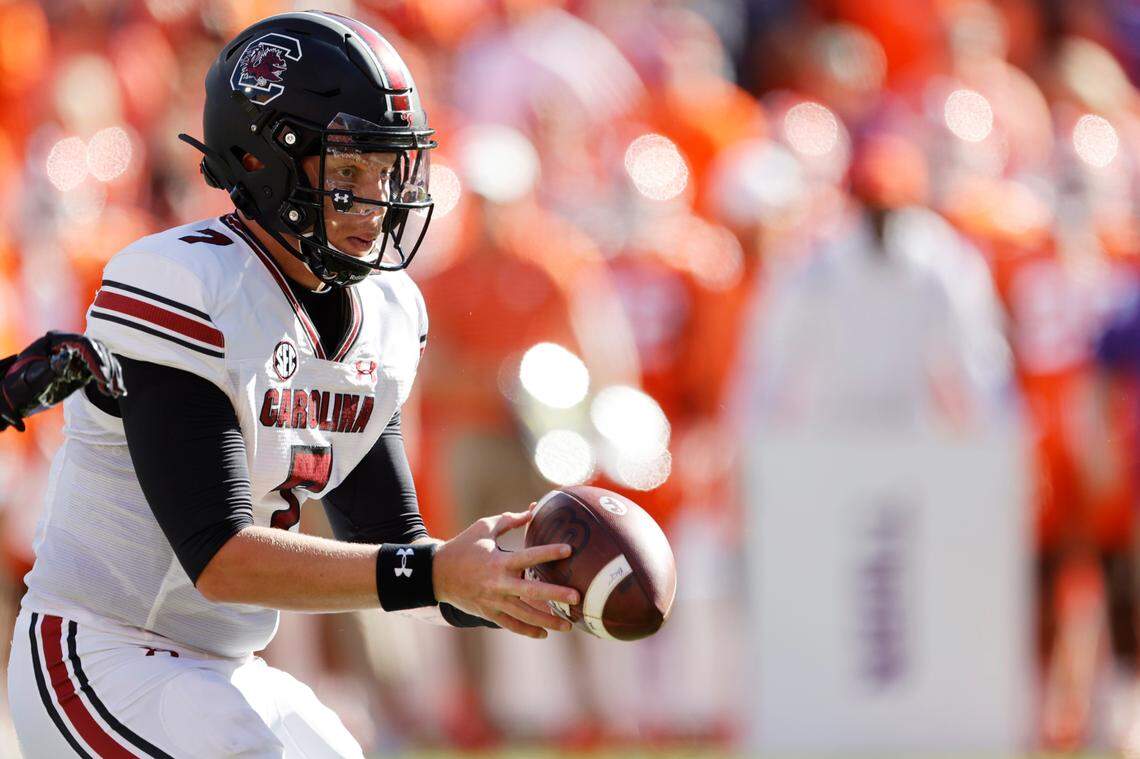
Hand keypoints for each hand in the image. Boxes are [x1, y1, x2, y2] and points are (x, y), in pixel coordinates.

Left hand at [0, 332, 124, 430]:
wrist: (18, 394)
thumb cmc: (21, 384)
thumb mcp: (31, 377)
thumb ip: (49, 366)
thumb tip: (67, 356)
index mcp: (55, 340)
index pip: (82, 343)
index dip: (95, 359)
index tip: (103, 379)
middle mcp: (69, 343)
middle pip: (97, 349)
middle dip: (107, 368)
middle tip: (109, 386)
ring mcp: (78, 354)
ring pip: (104, 358)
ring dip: (113, 375)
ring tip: (116, 392)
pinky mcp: (83, 366)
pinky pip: (103, 368)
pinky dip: (112, 379)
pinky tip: (117, 391)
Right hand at [433, 508, 578, 638]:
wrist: (436, 573)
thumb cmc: (464, 546)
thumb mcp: (484, 528)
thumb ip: (511, 520)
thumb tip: (533, 509)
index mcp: (498, 561)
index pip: (527, 557)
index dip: (548, 553)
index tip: (569, 550)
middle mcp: (497, 583)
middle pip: (531, 591)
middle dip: (555, 595)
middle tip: (576, 597)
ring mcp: (493, 601)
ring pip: (524, 614)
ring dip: (547, 621)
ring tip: (568, 625)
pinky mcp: (488, 613)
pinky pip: (510, 625)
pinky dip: (527, 630)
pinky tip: (545, 633)